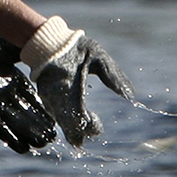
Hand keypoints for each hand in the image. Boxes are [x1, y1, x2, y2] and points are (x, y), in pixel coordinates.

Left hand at [0, 4, 55, 152]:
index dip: (44, 112)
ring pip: (16, 124)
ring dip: (29, 134)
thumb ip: (24, 51)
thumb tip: (45, 47)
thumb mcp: (7, 49)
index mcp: (15, 83)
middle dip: (40, 126)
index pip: (34, 101)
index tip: (56, 122)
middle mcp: (7, 97)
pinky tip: (23, 147)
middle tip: (53, 137)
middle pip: (27, 116)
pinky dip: (11, 138)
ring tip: (43, 143)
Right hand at [21, 17, 133, 146]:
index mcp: (70, 89)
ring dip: (73, 129)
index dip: (91, 127)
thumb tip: (131, 95)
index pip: (80, 119)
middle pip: (68, 128)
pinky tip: (75, 120)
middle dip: (81, 135)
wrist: (45, 41)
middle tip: (92, 133)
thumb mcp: (98, 56)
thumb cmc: (74, 47)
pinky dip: (66, 121)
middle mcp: (56, 98)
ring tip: (85, 129)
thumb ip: (114, 76)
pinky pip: (56, 116)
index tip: (99, 125)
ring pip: (61, 123)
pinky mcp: (45, 97)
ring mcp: (48, 99)